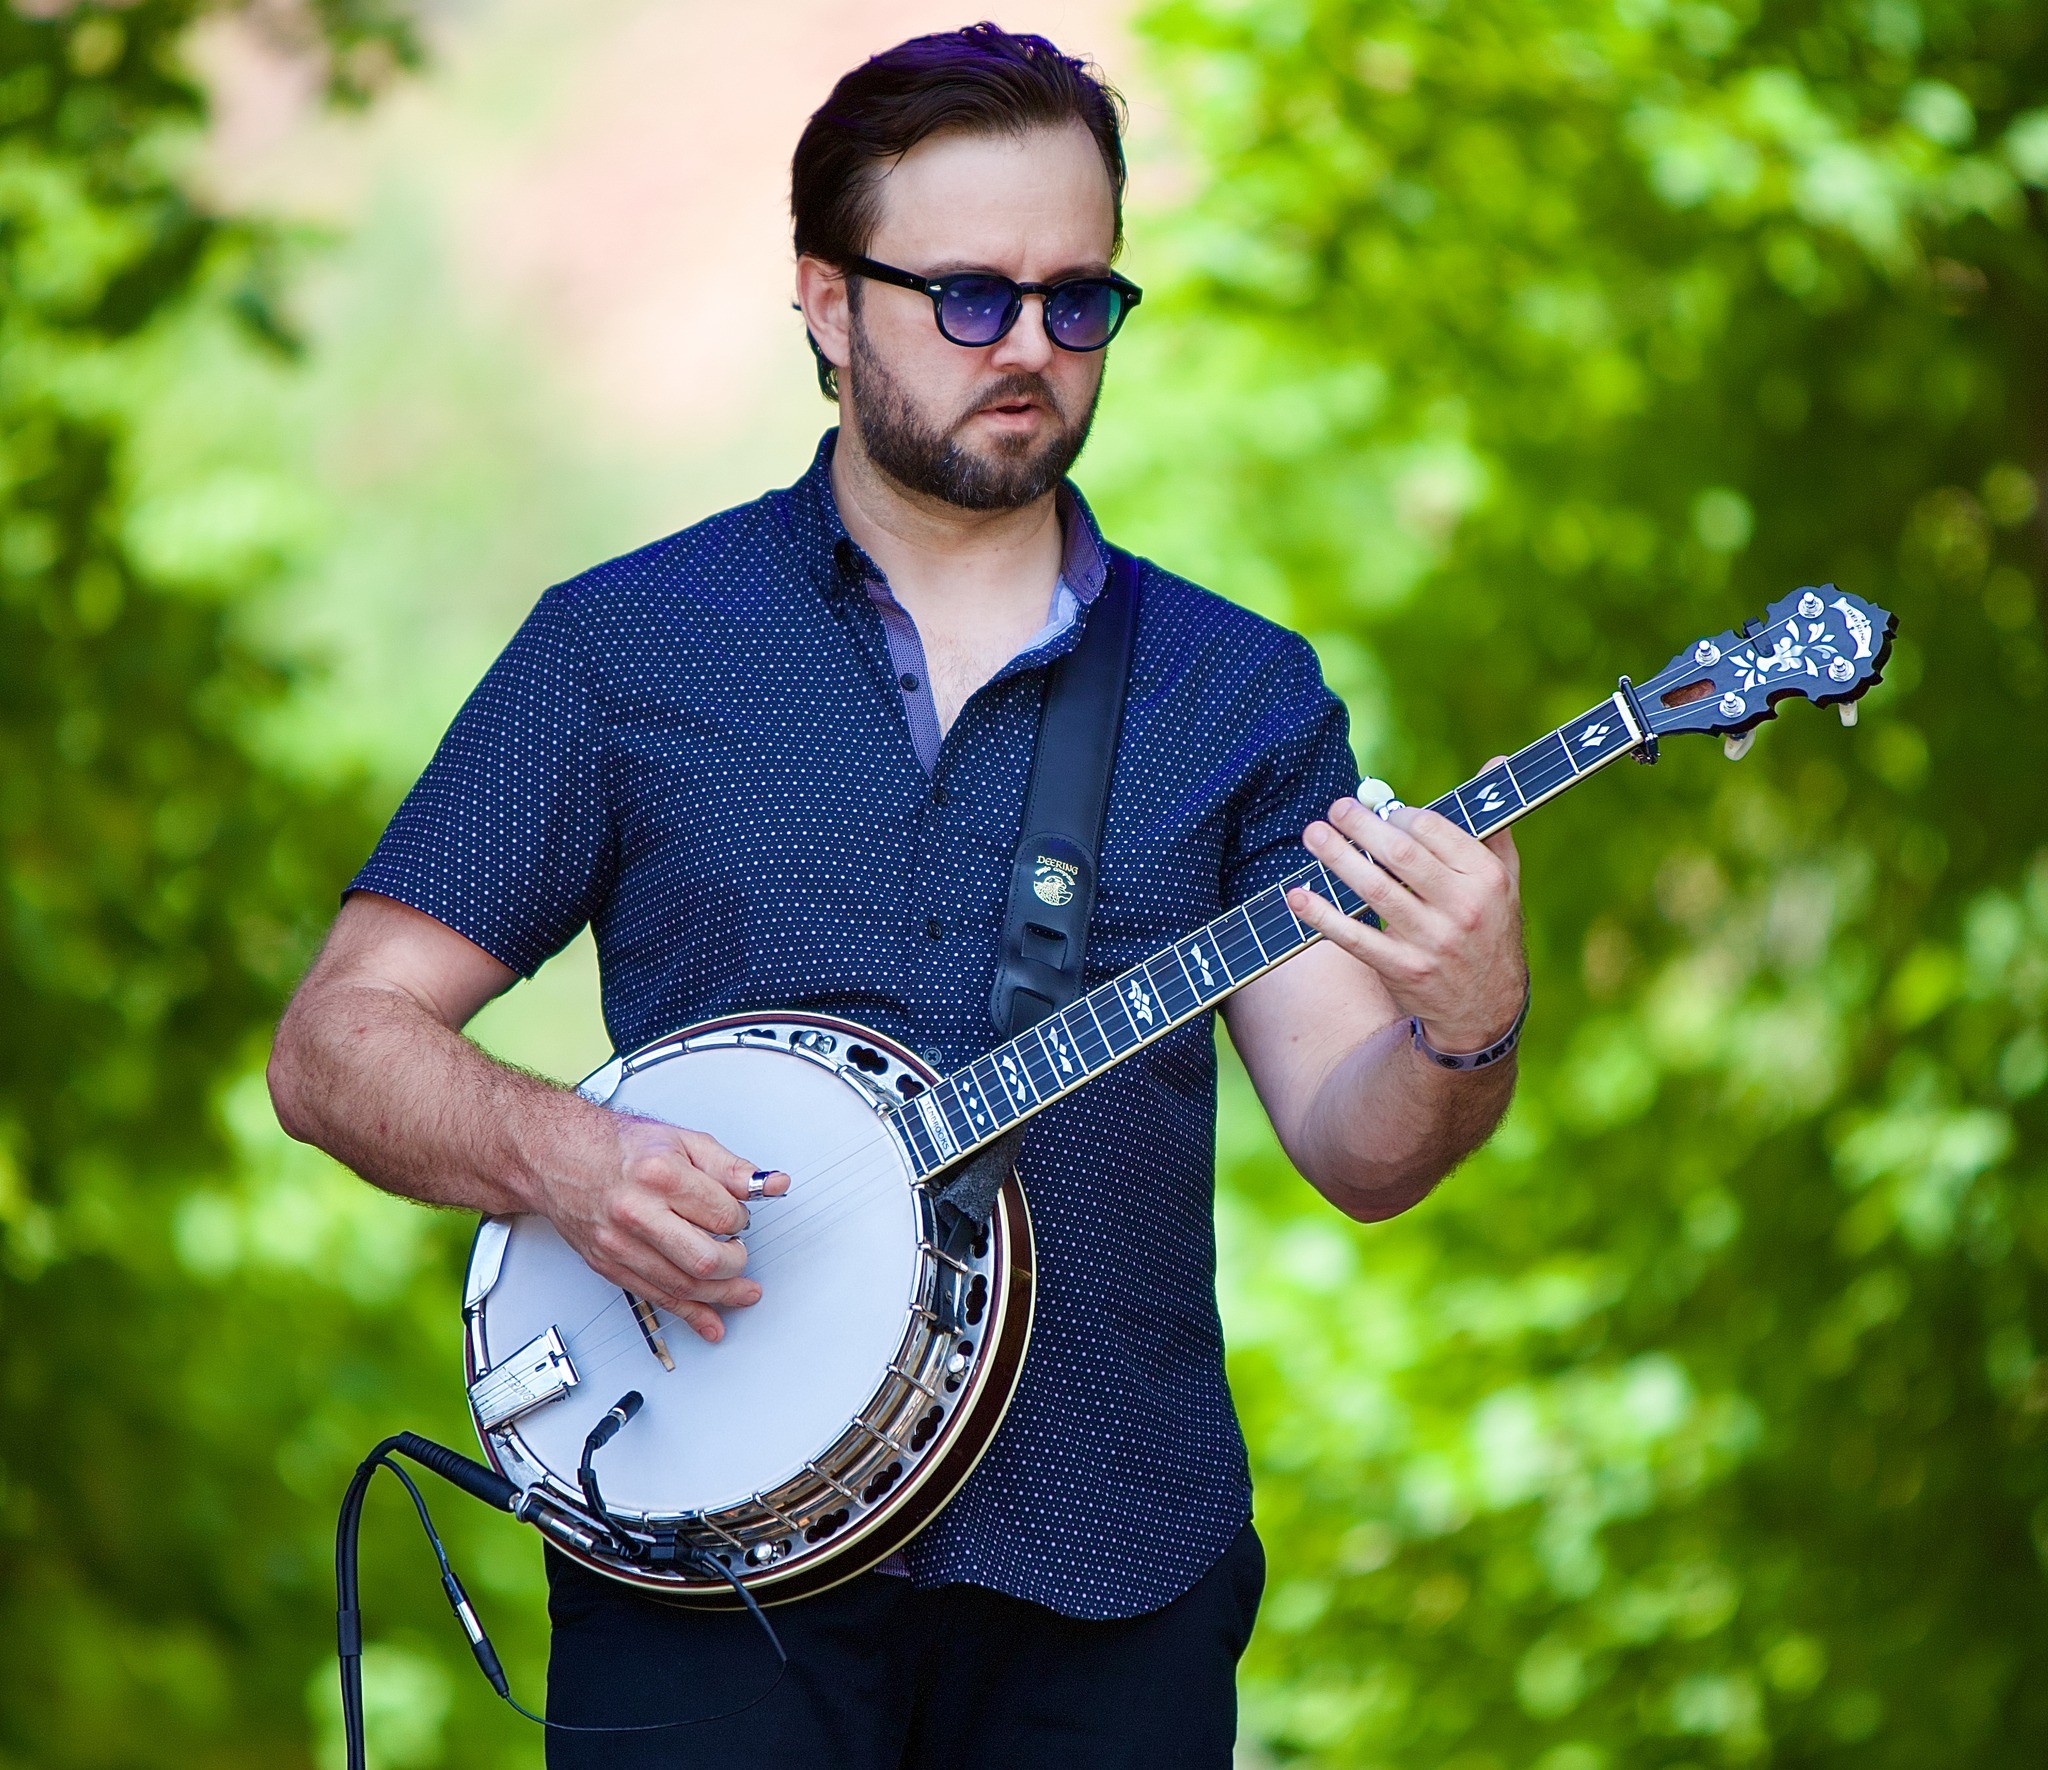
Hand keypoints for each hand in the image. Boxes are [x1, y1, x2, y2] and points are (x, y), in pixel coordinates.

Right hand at [537, 1113, 790, 1342]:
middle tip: (740, 1252)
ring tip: (743, 1293)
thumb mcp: (683, 1141)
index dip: (741, 1220)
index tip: (739, 1217)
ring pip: (683, 1286)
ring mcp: (620, 1244)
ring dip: (721, 1296)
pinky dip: (688, 1314)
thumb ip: (731, 1168)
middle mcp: (637, 1213)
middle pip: (705, 1259)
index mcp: (660, 1175)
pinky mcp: (609, 1265)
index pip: (723, 1215)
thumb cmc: (619, 1147)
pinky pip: (656, 1298)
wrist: (558, 1156)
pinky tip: (710, 1323)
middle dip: (736, 1262)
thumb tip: (772, 1184)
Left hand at [1287, 773, 1526, 1055]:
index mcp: (1488, 878)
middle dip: (1362, 825)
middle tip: (1335, 808)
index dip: (1399, 815)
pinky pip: (1354, 937)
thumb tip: (1494, 762)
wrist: (1486, 1012)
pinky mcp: (1402, 969)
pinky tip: (1297, 896)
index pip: (1434, 830)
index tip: (1381, 809)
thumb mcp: (1505, 880)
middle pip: (1401, 854)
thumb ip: (1494, 824)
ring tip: (1313, 835)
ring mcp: (1432, 940)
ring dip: (1337, 859)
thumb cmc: (1489, 930)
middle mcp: (1463, 908)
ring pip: (1375, 890)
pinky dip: (1322, 915)